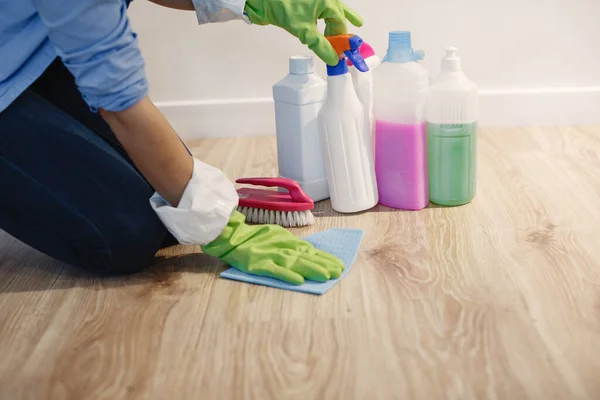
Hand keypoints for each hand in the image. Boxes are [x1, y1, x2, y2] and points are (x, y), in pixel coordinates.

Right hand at [201, 211, 344, 284]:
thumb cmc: (256, 239)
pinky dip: (286, 275)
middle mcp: (282, 248)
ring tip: (325, 276)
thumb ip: (294, 246)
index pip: (311, 251)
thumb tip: (312, 253)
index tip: (339, 265)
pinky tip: (299, 280)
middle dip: (323, 264)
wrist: (232, 237)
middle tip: (338, 272)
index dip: (325, 258)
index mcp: (288, 243)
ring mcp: (271, 256)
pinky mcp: (259, 265)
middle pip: (306, 257)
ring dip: (311, 269)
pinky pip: (275, 270)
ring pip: (294, 263)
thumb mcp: (278, 237)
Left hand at [244, 0, 362, 65]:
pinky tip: (325, 26)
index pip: (340, 23)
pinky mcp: (307, 2)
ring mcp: (315, 0)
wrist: (263, 0)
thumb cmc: (283, 7)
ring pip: (331, 13)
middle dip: (338, 33)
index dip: (341, 40)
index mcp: (327, 1)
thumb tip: (333, 59)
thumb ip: (321, 46)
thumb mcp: (305, 31)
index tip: (340, 53)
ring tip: (344, 32)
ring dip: (335, 25)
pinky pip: (322, 11)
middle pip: (337, 17)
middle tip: (339, 48)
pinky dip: (326, 19)